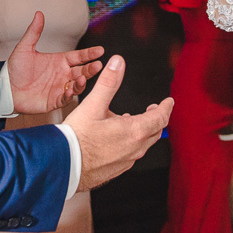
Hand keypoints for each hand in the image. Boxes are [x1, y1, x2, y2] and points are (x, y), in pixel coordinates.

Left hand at [7, 12, 104, 113]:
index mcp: (60, 61)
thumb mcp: (24, 48)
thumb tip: (38, 14)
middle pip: (83, 71)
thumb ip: (34, 32)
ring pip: (77, 85)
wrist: (5, 89)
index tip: (100, 50)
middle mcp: (63, 74)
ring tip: (82, 78)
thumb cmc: (15, 69)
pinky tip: (69, 90)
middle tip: (98, 65)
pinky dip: (69, 96)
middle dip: (91, 69)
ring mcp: (60, 87)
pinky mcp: (55, 100)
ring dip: (82, 82)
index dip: (90, 54)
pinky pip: (66, 99)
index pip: (79, 56)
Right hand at [64, 55, 173, 191]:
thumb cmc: (77, 138)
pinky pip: (131, 154)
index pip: (160, 118)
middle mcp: (134, 149)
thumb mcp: (93, 105)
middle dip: (157, 118)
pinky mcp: (117, 169)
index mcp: (134, 131)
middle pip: (155, 132)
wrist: (63, 165)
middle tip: (154, 110)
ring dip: (143, 131)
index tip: (169, 101)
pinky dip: (131, 143)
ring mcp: (126, 161)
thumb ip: (108, 83)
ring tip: (132, 120)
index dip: (166, 107)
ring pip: (143, 144)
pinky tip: (117, 139)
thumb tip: (118, 63)